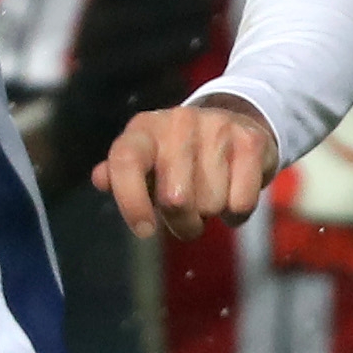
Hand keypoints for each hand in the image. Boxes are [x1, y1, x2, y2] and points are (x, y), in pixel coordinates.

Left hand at [96, 95, 277, 240]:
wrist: (235, 123)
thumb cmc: (178, 157)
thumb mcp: (145, 163)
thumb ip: (120, 175)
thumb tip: (101, 179)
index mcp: (143, 130)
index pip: (126, 161)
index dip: (131, 201)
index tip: (145, 230)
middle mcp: (178, 122)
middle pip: (175, 199)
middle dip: (182, 222)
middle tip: (187, 217)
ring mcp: (216, 127)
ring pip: (211, 204)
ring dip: (211, 214)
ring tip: (211, 196)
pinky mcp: (250, 141)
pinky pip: (241, 203)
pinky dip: (237, 213)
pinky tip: (233, 194)